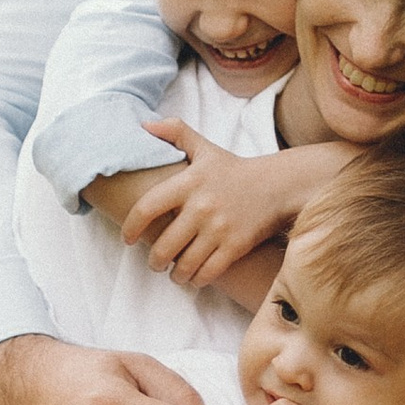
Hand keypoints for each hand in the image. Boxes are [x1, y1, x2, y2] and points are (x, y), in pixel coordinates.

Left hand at [122, 133, 347, 285]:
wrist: (277, 186)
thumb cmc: (233, 170)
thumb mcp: (204, 148)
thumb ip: (175, 132)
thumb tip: (143, 124)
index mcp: (189, 182)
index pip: (148, 207)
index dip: (131, 227)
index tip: (127, 238)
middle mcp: (202, 206)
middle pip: (164, 245)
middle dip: (154, 260)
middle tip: (154, 262)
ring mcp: (219, 228)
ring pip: (185, 264)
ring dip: (174, 274)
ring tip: (173, 273)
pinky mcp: (236, 246)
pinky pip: (208, 272)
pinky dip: (197, 280)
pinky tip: (194, 278)